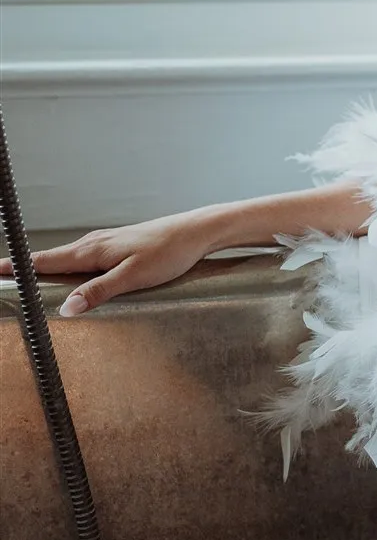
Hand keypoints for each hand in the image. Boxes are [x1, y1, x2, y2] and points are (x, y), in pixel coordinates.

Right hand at [0, 213, 218, 316]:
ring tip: (26, 280)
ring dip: (44, 267)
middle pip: (50, 258)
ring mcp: (104, 243)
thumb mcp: (133, 277)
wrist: (195, 232)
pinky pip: (82, 258)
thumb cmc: (168, 253)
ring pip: (66, 258)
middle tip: (3, 277)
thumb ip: (98, 292)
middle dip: (25, 269)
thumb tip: (66, 307)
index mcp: (92, 251)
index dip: (19, 268)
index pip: (45, 260)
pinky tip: (68, 275)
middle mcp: (93, 243)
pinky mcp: (116, 246)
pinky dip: (66, 265)